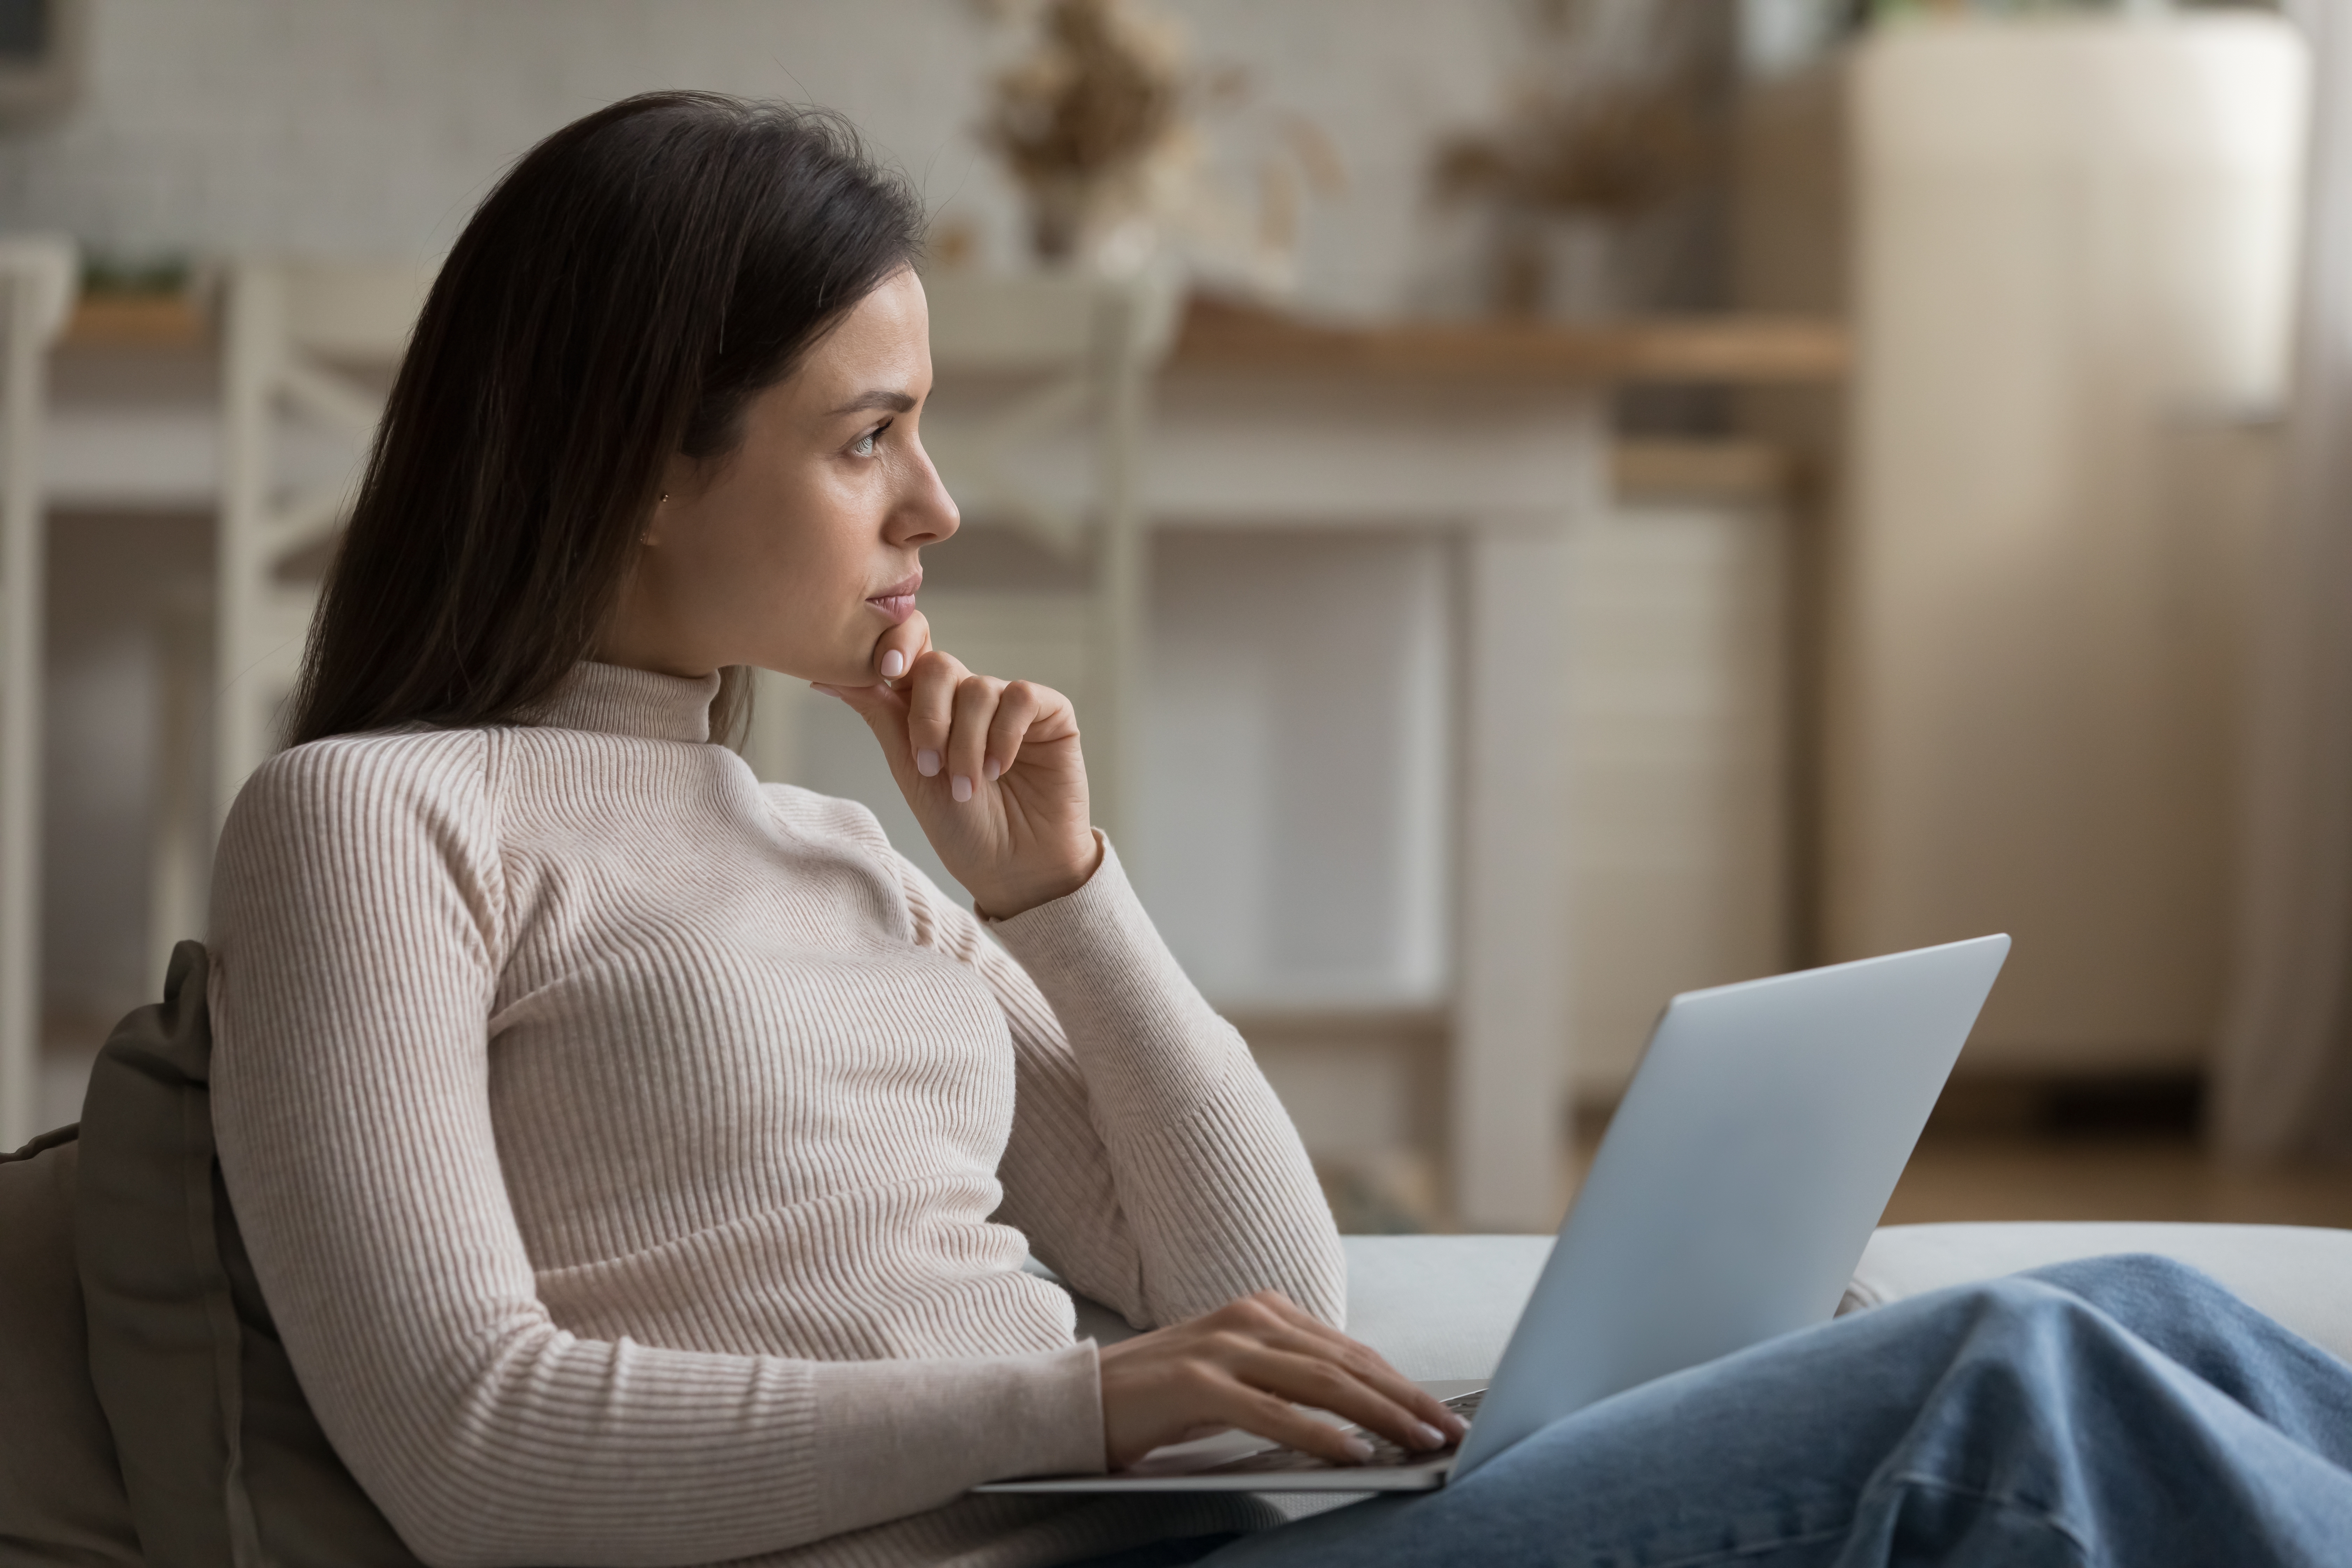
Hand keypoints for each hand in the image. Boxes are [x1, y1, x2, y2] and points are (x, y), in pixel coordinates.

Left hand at [815, 612, 1099, 918]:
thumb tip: (824, 676)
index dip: (898, 645)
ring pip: (978, 689)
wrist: (1015, 869)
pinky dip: (1005, 735)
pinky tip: (1001, 768)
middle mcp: (969, 698)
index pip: (912, 650)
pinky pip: (1021, 698)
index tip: (886, 669)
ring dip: (967, 745)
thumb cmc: (963, 828)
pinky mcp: (1051, 714)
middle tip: (931, 766)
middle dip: (928, 718)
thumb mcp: (910, 771)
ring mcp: (1010, 704)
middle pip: (940, 665)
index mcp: (931, 707)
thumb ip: (879, 715)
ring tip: (970, 787)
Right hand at [1096, 1291, 1469, 1471]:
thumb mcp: (1234, 1381)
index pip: (1348, 1351)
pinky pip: (1271, 1411)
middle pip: (1345, 1362)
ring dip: (1379, 1415)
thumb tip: (1358, 1418)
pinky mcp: (1195, 1381)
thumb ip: (1286, 1384)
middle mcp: (1248, 1319)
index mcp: (1262, 1312)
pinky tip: (1353, 1451)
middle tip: (1450, 1430)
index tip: (1441, 1413)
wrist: (1077, 1399)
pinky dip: (1317, 1433)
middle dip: (1405, 1399)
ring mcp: (1221, 1346)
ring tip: (1420, 1441)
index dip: (1400, 1383)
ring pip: (1320, 1382)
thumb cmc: (1161, 1399)